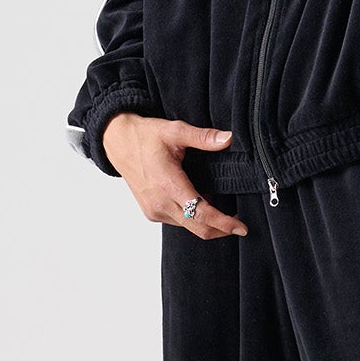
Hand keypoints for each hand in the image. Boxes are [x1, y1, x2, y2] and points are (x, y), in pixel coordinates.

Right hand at [103, 114, 249, 237]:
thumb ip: (203, 137)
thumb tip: (227, 139)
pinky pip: (178, 221)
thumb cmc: (144, 137)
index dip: (224, 223)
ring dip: (207, 221)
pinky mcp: (151, 212)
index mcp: (168, 185)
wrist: (118, 143)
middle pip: (198, 228)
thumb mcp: (175, 130)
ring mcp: (154, 210)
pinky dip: (192, 217)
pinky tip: (198, 201)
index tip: (241, 227)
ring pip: (189, 226)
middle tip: (239, 225)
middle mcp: (160, 203)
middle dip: (222, 229)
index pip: (201, 213)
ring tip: (219, 206)